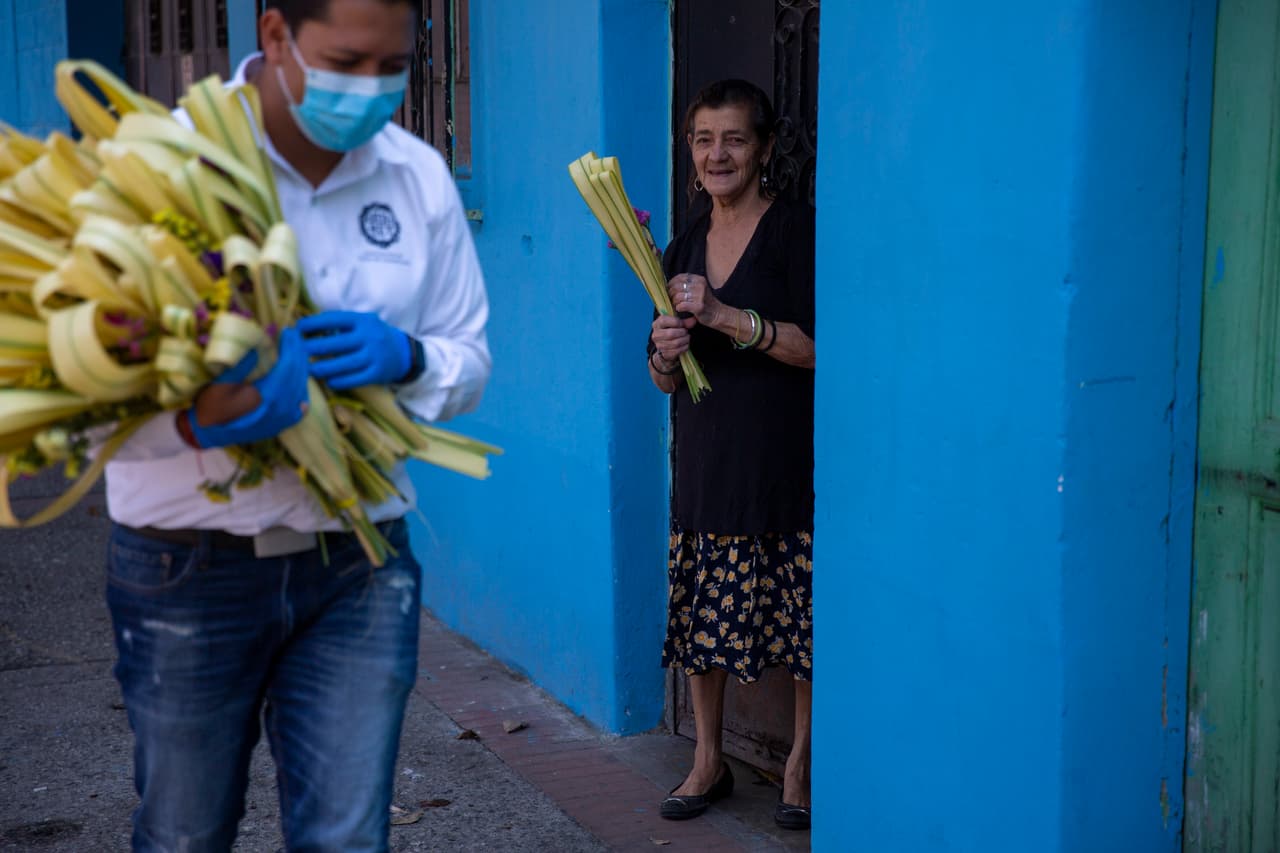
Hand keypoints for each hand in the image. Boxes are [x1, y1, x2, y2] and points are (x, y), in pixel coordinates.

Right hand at [188, 328, 309, 447]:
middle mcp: (281, 409)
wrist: (210, 433)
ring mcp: (284, 419)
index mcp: (267, 398)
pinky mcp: (283, 424)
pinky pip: (300, 403)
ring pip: (301, 388)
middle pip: (297, 376)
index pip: (287, 367)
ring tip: (296, 351)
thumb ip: (241, 366)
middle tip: (295, 336)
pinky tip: (299, 377)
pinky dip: (301, 387)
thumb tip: (257, 348)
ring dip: (301, 368)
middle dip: (298, 353)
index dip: (290, 348)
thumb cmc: (212, 407)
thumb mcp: (222, 383)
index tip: (289, 331)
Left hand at [297, 310, 413, 389]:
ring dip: (322, 368)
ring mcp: (374, 356)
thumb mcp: (362, 323)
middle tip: (297, 352)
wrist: (402, 353)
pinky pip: (353, 380)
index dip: (312, 324)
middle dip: (312, 348)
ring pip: (342, 364)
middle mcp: (369, 337)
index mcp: (362, 320)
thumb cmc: (373, 336)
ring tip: (309, 369)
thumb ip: (340, 324)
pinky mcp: (377, 373)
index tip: (297, 329)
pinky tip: (329, 380)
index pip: (333, 319)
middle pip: (334, 344)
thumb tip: (307, 328)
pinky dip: (338, 381)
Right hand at [651, 313, 695, 366]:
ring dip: (685, 340)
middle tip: (686, 333)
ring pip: (675, 343)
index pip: (664, 321)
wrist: (666, 347)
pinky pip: (676, 351)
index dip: (677, 322)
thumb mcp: (676, 324)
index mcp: (657, 324)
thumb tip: (693, 321)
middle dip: (682, 333)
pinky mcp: (664, 354)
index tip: (683, 324)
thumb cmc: (672, 331)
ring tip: (687, 338)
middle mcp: (656, 335)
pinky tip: (686, 345)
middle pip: (670, 334)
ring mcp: (659, 345)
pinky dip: (684, 347)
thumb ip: (685, 322)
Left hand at [667, 273, 720, 325]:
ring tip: (677, 305)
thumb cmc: (706, 302)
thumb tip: (669, 285)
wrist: (718, 314)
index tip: (669, 290)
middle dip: (671, 294)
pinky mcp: (698, 306)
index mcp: (699, 279)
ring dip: (674, 302)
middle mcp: (700, 285)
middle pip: (676, 287)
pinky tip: (680, 310)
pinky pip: (681, 306)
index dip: (671, 284)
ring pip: (677, 297)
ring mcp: (700, 296)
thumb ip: (688, 285)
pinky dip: (678, 308)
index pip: (679, 277)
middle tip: (673, 300)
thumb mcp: (699, 289)